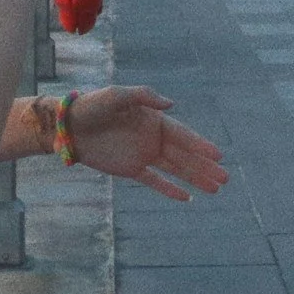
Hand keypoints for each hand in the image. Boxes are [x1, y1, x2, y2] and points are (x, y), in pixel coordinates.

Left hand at [65, 87, 227, 199]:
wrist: (68, 127)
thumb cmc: (92, 106)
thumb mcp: (116, 95)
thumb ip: (143, 96)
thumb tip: (171, 104)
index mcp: (153, 119)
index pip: (182, 135)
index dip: (200, 145)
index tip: (218, 155)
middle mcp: (152, 138)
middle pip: (184, 155)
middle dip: (205, 167)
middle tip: (226, 178)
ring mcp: (143, 154)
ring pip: (175, 170)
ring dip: (194, 179)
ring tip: (216, 189)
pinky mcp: (130, 169)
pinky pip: (154, 181)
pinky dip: (169, 190)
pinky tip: (187, 198)